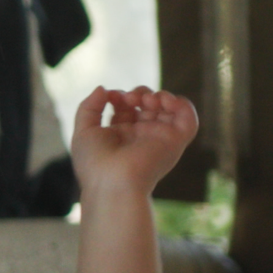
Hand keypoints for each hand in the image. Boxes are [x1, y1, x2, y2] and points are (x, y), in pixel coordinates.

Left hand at [69, 86, 197, 197]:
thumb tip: (103, 89)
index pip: (127, 108)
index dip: (121, 96)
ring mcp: (159, 138)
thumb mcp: (84, 131)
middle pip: (148, 105)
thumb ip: (90, 106)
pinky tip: (164, 101)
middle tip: (130, 99)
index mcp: (121, 136)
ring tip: (146, 100)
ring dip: (159, 96)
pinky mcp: (175, 140)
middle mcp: (142, 136)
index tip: (112, 97)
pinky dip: (181, 103)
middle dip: (139, 93)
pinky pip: (188, 118)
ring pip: (168, 109)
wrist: (112, 183)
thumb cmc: (95, 163)